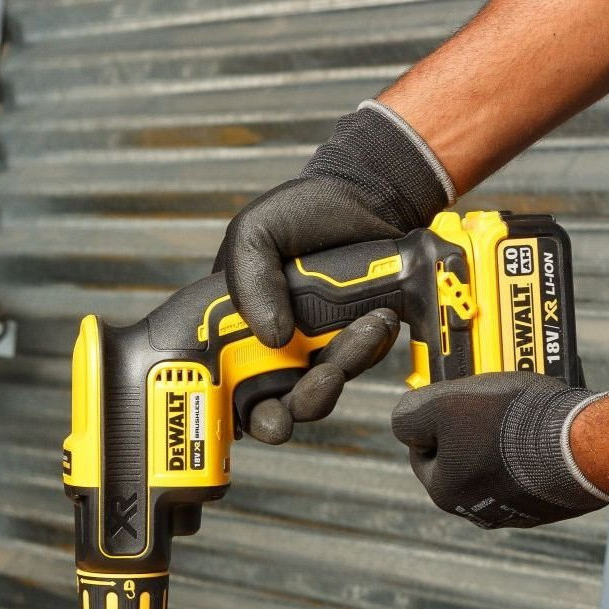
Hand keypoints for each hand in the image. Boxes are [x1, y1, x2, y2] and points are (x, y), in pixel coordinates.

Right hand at [214, 101, 454, 443]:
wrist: (368, 199)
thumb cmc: (303, 213)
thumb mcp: (257, 232)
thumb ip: (249, 278)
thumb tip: (271, 335)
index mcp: (237, 330)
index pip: (229, 389)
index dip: (241, 409)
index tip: (265, 409)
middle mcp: (275, 350)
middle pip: (281, 406)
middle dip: (302, 403)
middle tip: (323, 379)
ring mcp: (317, 352)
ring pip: (327, 388)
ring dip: (346, 363)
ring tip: (366, 324)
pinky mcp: (357, 347)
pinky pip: (362, 364)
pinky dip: (371, 347)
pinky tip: (380, 316)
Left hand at [391, 373, 608, 528]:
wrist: (581, 445)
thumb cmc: (510, 422)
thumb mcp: (442, 402)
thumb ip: (410, 412)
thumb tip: (404, 420)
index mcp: (445, 491)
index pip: (422, 449)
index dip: (433, 418)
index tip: (452, 399)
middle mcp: (478, 510)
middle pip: (460, 459)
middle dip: (470, 429)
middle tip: (487, 403)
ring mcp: (516, 510)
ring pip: (496, 465)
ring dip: (501, 440)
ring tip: (517, 413)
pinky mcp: (549, 505)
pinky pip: (530, 473)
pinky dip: (532, 453)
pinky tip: (541, 432)